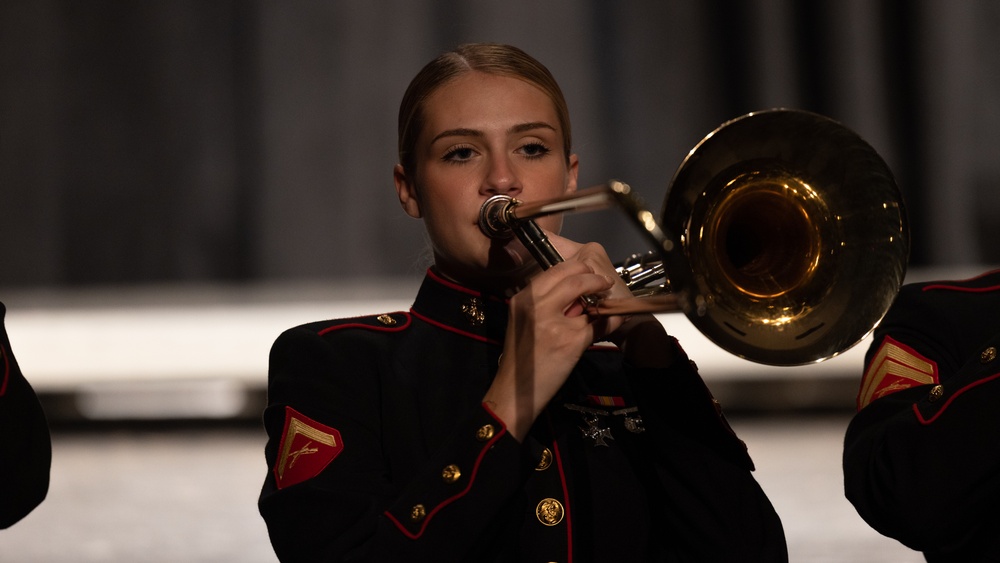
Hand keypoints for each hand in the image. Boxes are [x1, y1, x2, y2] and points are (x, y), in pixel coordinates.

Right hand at [483, 257, 614, 440]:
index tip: (588, 273)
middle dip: (594, 278)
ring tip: (609, 302)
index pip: (555, 270)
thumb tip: (577, 295)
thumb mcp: (524, 321)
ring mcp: (554, 323)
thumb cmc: (521, 357)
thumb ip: (545, 304)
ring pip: (588, 298)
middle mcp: (536, 305)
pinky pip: (598, 324)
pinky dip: (611, 320)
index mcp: (524, 298)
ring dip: (604, 298)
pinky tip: (616, 320)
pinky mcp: (571, 341)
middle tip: (604, 283)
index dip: (577, 268)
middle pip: (574, 278)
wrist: (516, 391)